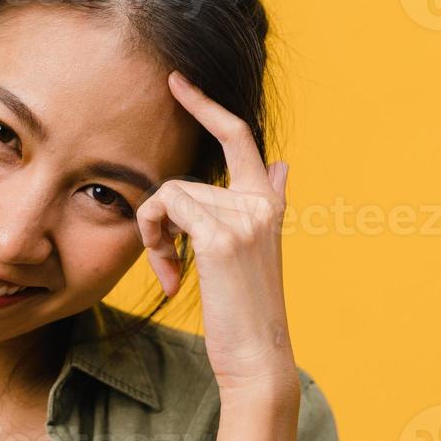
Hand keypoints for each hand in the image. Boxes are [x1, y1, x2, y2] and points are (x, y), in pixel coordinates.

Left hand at [135, 71, 297, 396]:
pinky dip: (156, 243)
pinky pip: (167, 212)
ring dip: (155, 238)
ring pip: (168, 198)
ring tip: (172, 275)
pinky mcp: (222, 237)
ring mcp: (245, 217)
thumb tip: (284, 165)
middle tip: (163, 258)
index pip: (238, 137)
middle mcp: (262, 202)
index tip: (177, 82)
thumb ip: (265, 204)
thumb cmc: (247, 310)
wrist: (259, 358)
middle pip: (181, 181)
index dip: (206, 106)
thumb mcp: (256, 252)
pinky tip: (173, 280)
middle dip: (157, 218)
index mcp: (269, 201)